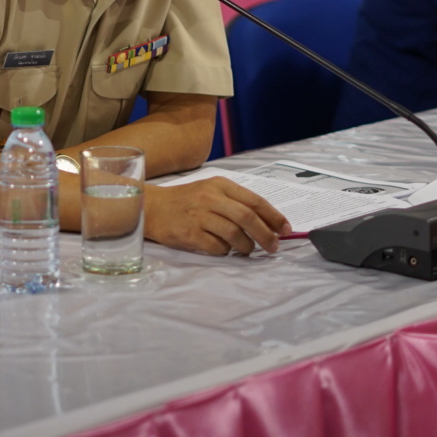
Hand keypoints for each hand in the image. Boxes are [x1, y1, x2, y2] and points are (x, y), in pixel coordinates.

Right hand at [144, 178, 288, 255]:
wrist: (151, 207)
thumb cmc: (185, 201)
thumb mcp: (210, 191)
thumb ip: (235, 202)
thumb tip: (268, 222)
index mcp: (219, 185)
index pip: (254, 200)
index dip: (273, 216)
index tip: (285, 229)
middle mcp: (210, 198)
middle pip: (247, 217)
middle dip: (266, 235)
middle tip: (274, 247)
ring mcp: (199, 216)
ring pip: (235, 234)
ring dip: (247, 246)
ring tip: (248, 250)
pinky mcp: (190, 234)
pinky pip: (217, 247)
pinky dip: (226, 251)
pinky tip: (224, 249)